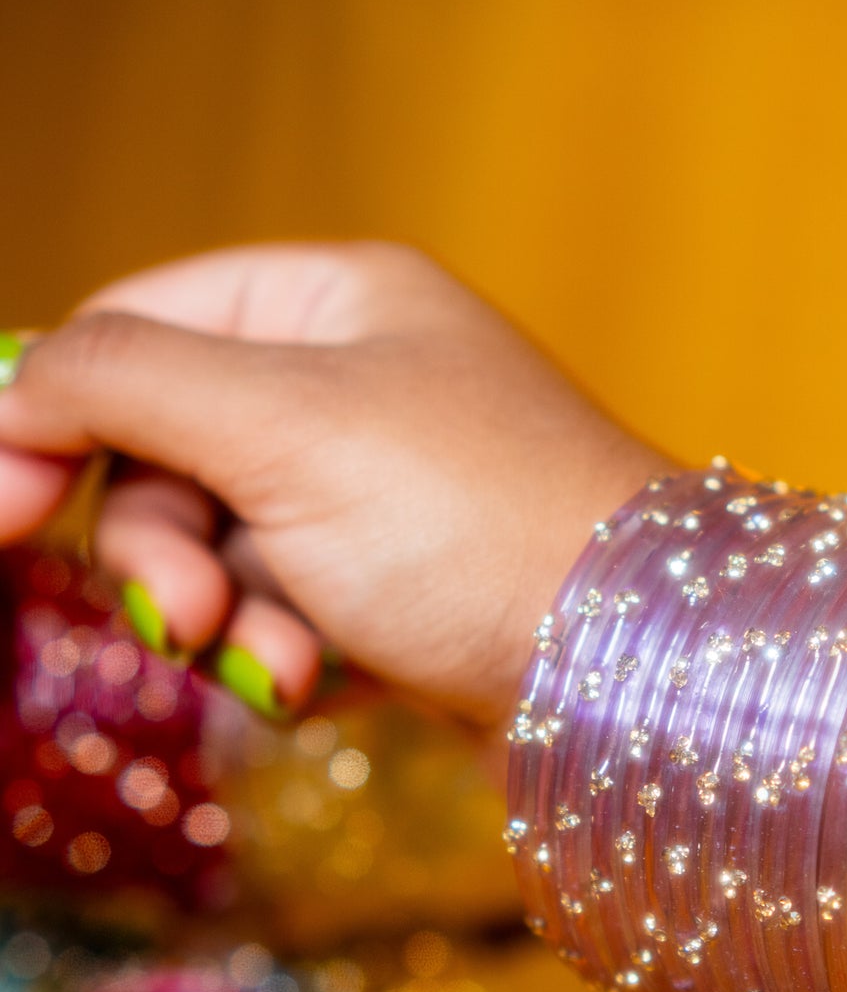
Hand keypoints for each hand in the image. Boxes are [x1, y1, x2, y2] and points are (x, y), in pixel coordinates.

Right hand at [0, 242, 659, 728]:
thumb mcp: (282, 426)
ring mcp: (382, 496)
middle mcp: (359, 384)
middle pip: (166, 454)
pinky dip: (287, 659)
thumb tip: (13, 381)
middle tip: (180, 620)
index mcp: (335, 300)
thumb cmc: (476, 521)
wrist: (639, 670)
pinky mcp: (402, 596)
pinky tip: (326, 690)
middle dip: (160, 548)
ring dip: (225, 621)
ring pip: (218, 553)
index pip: (137, 327)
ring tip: (283, 668)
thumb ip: (124, 382)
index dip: (51, 412)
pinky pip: (283, 619)